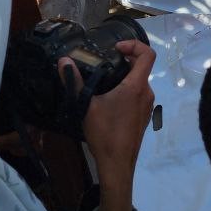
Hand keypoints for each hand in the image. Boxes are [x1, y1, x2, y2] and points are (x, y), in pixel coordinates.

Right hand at [60, 39, 155, 210]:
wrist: (117, 165)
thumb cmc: (105, 133)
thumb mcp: (86, 106)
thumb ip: (74, 81)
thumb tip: (62, 61)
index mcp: (137, 86)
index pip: (148, 54)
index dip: (134, 45)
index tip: (116, 48)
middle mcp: (147, 93)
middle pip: (142, 68)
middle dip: (125, 61)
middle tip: (105, 63)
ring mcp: (147, 106)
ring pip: (139, 83)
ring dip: (125, 77)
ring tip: (104, 82)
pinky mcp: (144, 117)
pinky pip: (138, 95)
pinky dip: (127, 90)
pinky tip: (109, 101)